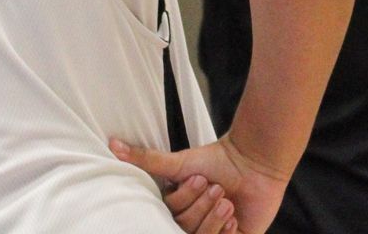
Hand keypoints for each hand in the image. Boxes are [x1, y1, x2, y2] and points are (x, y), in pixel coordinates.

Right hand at [111, 137, 288, 233]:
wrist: (256, 162)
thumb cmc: (219, 160)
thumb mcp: (179, 162)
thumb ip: (147, 159)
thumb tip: (112, 143)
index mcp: (177, 211)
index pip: (171, 216)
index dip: (185, 200)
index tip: (199, 178)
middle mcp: (192, 225)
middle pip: (186, 228)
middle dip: (202, 207)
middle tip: (218, 188)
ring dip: (214, 219)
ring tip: (228, 201)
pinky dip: (227, 233)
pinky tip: (235, 218)